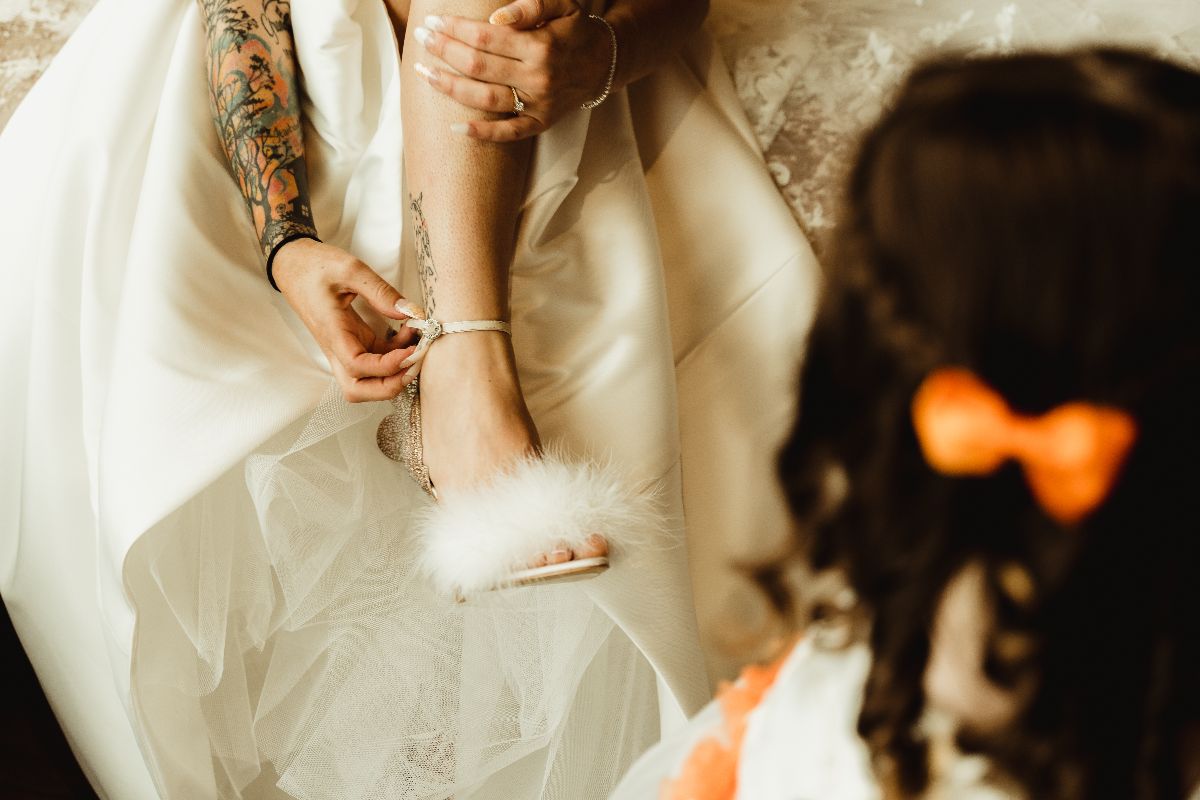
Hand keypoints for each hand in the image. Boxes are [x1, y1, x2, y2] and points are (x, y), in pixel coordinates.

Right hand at [272, 238, 422, 401]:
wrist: (294, 266)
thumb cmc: (315, 267)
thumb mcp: (350, 268)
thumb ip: (380, 291)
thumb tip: (410, 311)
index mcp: (331, 332)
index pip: (356, 366)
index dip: (385, 367)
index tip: (410, 352)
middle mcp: (336, 348)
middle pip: (358, 389)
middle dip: (389, 386)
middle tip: (414, 364)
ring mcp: (345, 348)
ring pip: (367, 381)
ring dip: (394, 374)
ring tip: (416, 346)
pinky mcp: (354, 343)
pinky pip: (375, 361)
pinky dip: (395, 355)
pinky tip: (408, 334)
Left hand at [411, 0, 613, 141]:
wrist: (604, 64)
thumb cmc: (575, 30)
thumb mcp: (562, 5)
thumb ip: (531, 6)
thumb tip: (495, 15)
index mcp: (540, 45)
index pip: (486, 37)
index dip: (455, 28)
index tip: (434, 21)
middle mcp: (538, 77)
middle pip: (478, 66)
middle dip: (444, 51)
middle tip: (422, 38)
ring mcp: (538, 103)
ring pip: (484, 99)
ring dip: (449, 87)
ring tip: (423, 73)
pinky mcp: (540, 122)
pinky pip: (508, 133)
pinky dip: (482, 133)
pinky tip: (455, 128)